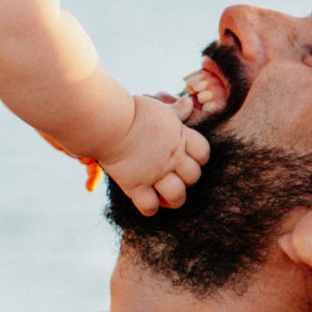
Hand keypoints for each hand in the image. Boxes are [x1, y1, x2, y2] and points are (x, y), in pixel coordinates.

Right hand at [94, 92, 207, 214]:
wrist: (107, 122)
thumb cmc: (131, 111)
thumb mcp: (159, 108)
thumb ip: (176, 111)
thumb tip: (190, 102)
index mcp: (179, 137)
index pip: (204, 153)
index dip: (199, 158)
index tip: (187, 158)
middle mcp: (171, 157)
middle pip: (194, 177)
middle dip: (187, 180)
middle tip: (174, 178)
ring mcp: (154, 173)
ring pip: (177, 196)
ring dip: (174, 199)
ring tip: (165, 196)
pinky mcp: (135, 185)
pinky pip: (150, 207)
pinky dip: (150, 208)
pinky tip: (146, 200)